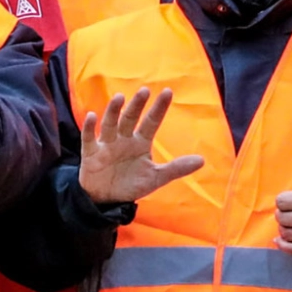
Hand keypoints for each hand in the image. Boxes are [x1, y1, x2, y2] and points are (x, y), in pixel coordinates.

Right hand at [79, 87, 204, 205]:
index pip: (151, 122)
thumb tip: (202, 161)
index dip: (159, 108)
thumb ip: (176, 168)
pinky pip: (89, 138)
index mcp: (140, 142)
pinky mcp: (91, 153)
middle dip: (137, 105)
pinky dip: (89, 127)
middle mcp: (124, 138)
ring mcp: (107, 144)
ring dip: (114, 111)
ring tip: (119, 97)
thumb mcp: (155, 177)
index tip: (168, 92)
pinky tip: (91, 116)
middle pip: (130, 118)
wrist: (107, 200)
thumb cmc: (131, 184)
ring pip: (110, 124)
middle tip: (144, 91)